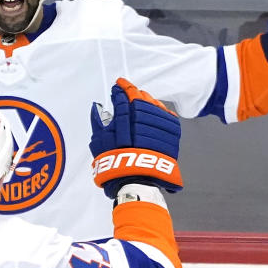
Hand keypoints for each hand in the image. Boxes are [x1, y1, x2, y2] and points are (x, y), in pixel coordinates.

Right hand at [89, 77, 182, 196]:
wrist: (137, 181)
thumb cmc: (115, 163)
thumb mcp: (99, 142)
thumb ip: (98, 122)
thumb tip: (96, 108)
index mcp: (125, 117)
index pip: (122, 96)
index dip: (119, 89)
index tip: (117, 86)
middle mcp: (144, 117)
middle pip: (140, 97)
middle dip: (133, 91)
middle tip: (128, 89)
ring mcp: (159, 125)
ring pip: (154, 104)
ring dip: (147, 99)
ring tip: (141, 98)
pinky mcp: (171, 134)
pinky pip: (167, 116)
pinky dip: (161, 110)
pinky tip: (156, 109)